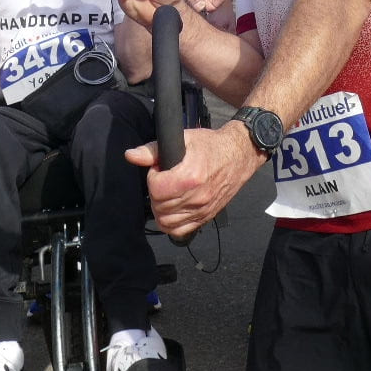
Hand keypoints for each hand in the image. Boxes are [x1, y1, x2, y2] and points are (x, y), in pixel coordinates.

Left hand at [125, 125, 267, 238]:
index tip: (160, 169)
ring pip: (167, 222)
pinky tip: (171, 209)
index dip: (153, 178)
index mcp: (191, 176)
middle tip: (163, 180)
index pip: (156, 189)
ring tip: (167, 193)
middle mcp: (197, 197)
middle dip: (155, 192)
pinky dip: (171, 224)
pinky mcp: (206, 216)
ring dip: (160, 209)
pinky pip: (181, 231)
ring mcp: (202, 209)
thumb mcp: (183, 139)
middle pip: (160, 206)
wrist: (239, 155)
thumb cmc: (212, 146)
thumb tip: (131, 155)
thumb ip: (154, 150)